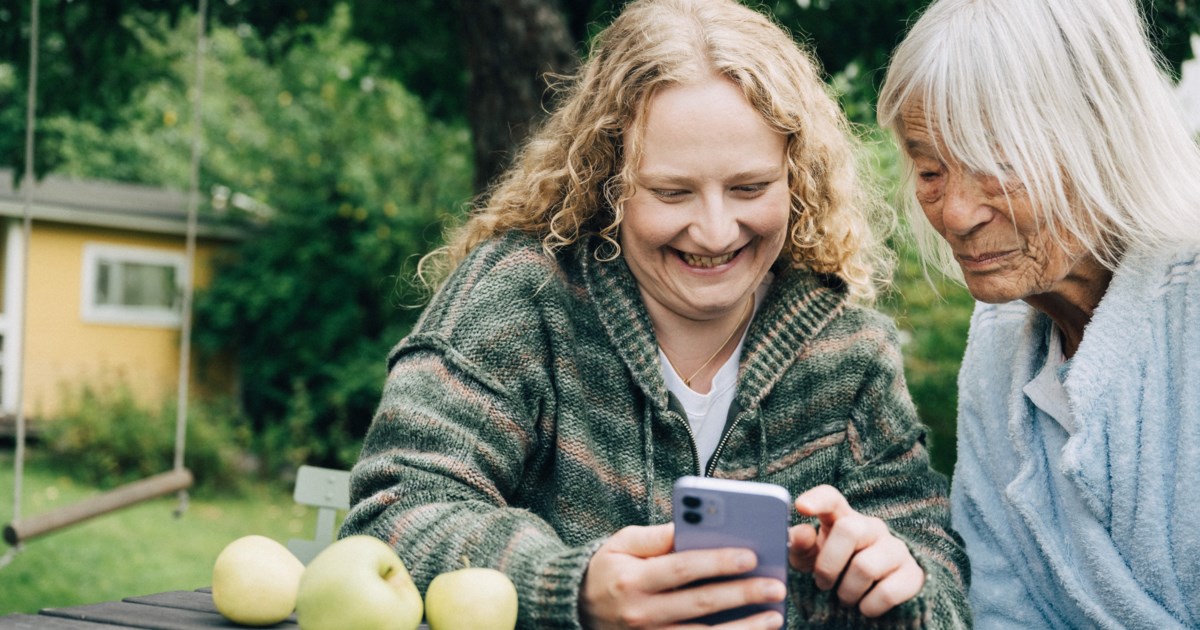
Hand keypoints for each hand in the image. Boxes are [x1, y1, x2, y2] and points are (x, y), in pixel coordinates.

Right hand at [580, 523, 785, 628]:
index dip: (718, 562)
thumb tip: (692, 524)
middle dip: (742, 595)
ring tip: (774, 617)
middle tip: (775, 587)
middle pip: (700, 604)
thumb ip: (656, 537)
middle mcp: (641, 612)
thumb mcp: (621, 543)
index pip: (682, 568)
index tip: (751, 555)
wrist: (575, 609)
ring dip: (743, 628)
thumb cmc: (607, 570)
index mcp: (632, 579)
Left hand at [788, 485, 923, 616]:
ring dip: (847, 591)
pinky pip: (887, 592)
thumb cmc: (837, 570)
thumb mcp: (812, 559)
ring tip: (845, 597)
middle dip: (828, 565)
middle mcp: (872, 527)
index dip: (817, 499)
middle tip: (823, 584)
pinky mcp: (912, 574)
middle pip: (849, 530)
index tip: (801, 507)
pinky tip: (865, 606)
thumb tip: (799, 534)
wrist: (880, 595)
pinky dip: (869, 606)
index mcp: (843, 518)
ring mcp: (895, 548)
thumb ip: (800, 547)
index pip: (832, 498)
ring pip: (865, 567)